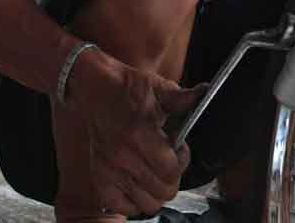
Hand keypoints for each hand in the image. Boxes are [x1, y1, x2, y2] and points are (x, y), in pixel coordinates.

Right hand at [58, 50, 203, 215]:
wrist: (91, 88)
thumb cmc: (125, 87)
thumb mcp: (156, 87)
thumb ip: (181, 98)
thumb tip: (204, 93)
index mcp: (140, 134)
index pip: (171, 171)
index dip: (182, 161)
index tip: (179, 148)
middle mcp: (123, 157)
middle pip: (163, 192)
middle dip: (172, 177)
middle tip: (168, 161)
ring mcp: (109, 171)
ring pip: (147, 204)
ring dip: (156, 191)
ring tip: (154, 172)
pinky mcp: (98, 178)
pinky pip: (123, 207)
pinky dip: (134, 201)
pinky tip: (137, 183)